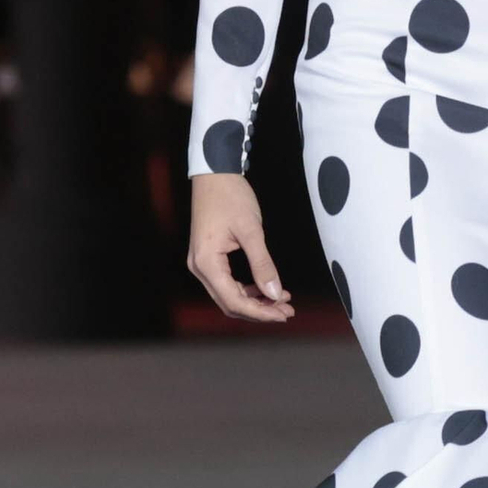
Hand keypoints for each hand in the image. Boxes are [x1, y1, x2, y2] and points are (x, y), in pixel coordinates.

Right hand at [188, 172, 293, 323]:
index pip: (234, 301)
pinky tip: (266, 288)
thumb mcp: (251, 231)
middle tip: (287, 310)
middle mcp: (199, 268)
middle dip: (260, 310)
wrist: (214, 174)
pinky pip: (227, 283)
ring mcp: (201, 264)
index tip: (284, 313)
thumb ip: (263, 264)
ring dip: (255, 302)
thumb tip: (275, 293)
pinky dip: (247, 290)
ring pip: (229, 296)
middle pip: (230, 303)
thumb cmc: (230, 197)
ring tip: (282, 301)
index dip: (260, 312)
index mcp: (206, 263)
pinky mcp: (208, 258)